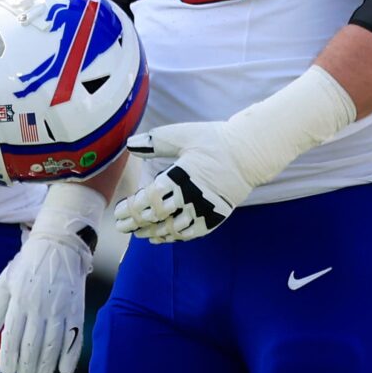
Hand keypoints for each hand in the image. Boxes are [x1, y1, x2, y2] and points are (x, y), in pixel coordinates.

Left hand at [0, 184, 96, 372]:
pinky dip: (70, 355)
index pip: (12, 336)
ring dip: (47, 366)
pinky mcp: (77, 308)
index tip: (7, 372)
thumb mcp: (5, 280)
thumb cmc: (28, 264)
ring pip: (53, 344)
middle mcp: (39, 306)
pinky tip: (64, 369)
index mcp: (19, 300)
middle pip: (32, 345)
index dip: (9, 357)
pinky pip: (74, 337)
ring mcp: (60, 308)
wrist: (60, 244)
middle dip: (28, 367)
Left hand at [111, 121, 251, 242]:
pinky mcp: (216, 216)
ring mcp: (205, 209)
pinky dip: (173, 237)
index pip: (150, 199)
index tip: (120, 210)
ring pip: (173, 229)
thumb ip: (156, 142)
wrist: (251, 153)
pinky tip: (160, 237)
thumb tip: (130, 144)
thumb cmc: (216, 141)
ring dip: (152, 233)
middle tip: (122, 226)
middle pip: (158, 217)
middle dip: (136, 223)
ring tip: (138, 233)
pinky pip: (190, 233)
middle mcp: (192, 196)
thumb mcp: (184, 135)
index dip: (132, 208)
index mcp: (181, 176)